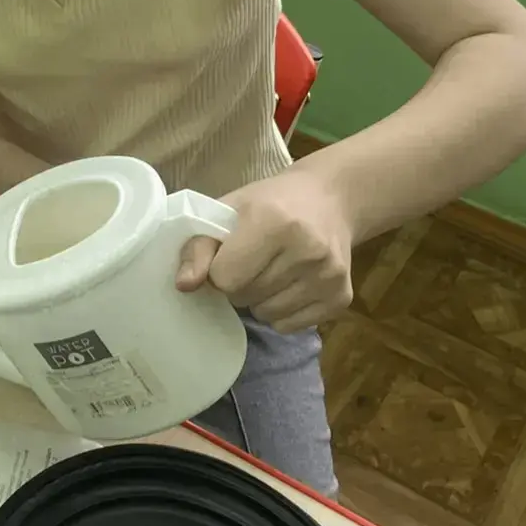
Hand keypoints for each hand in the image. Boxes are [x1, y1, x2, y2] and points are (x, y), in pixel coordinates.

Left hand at [176, 167, 355, 332]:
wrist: (331, 199)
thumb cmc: (271, 203)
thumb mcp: (230, 210)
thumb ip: (199, 246)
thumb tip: (183, 286)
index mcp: (274, 221)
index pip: (225, 277)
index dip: (219, 270)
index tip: (228, 255)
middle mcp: (307, 249)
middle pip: (245, 297)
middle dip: (240, 284)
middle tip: (253, 260)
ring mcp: (328, 276)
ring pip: (267, 315)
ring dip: (260, 299)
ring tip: (274, 270)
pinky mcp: (342, 298)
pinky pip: (290, 326)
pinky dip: (283, 311)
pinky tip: (293, 282)